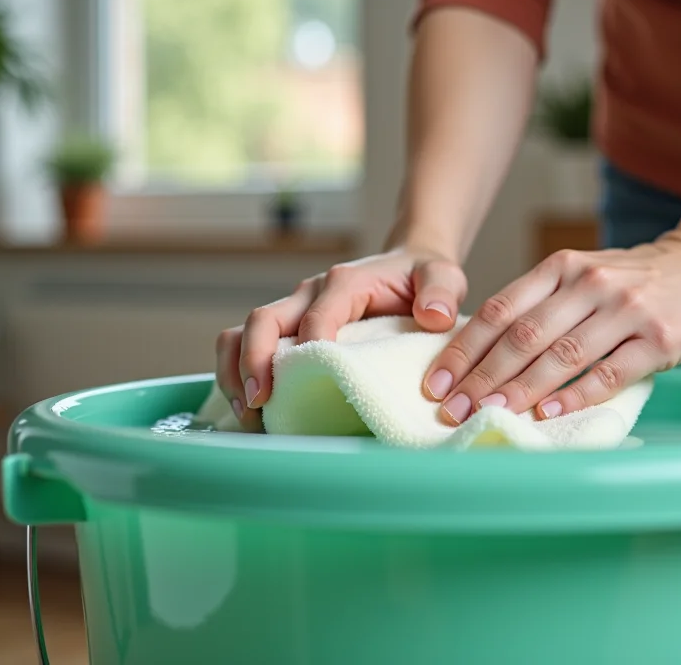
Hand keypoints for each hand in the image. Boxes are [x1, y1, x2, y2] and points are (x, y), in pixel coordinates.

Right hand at [215, 246, 465, 429]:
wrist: (409, 266)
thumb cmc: (423, 276)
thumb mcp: (444, 275)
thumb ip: (442, 291)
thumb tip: (433, 316)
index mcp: (345, 283)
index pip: (316, 313)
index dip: (307, 345)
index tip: (304, 379)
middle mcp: (310, 293)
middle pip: (263, 320)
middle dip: (253, 361)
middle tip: (259, 403)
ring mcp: (294, 311)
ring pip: (244, 333)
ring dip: (237, 372)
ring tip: (247, 414)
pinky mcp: (289, 330)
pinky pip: (248, 346)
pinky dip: (239, 375)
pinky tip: (251, 411)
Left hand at [422, 229, 680, 424]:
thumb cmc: (637, 280)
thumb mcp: (583, 274)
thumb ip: (542, 304)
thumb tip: (484, 355)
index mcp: (562, 267)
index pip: (500, 310)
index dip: (464, 349)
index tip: (435, 382)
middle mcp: (589, 284)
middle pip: (523, 336)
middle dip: (482, 378)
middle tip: (452, 411)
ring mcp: (625, 310)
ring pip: (561, 355)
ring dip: (520, 390)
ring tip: (489, 417)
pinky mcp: (659, 338)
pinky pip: (610, 371)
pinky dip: (577, 395)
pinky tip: (550, 414)